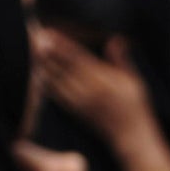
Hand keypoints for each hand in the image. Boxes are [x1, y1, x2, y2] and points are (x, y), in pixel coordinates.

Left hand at [32, 27, 154, 140]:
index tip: (50, 32)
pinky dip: (47, 85)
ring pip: (57, 81)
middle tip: (34, 37)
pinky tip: (38, 75)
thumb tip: (115, 39)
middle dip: (48, 52)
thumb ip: (122, 60)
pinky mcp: (76, 112)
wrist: (131, 137)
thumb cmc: (136, 108)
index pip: (78, 58)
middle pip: (63, 67)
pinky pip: (57, 96)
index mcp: (104, 81)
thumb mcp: (135, 81)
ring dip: (44, 66)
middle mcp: (89, 91)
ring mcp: (81, 103)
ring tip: (33, 52)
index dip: (62, 45)